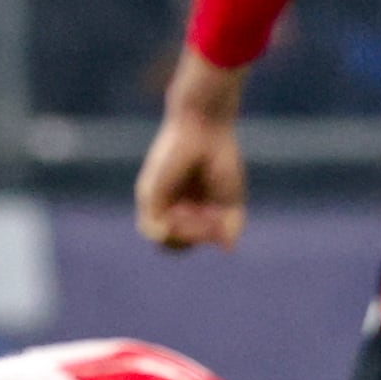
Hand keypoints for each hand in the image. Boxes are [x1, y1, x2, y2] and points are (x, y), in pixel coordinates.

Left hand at [135, 51, 249, 249]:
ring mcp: (156, 202)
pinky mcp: (148, 194)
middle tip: (212, 217)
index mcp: (185, 210)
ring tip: (201, 213)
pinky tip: (186, 211)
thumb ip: (230, 228)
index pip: (189, 243)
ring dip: (188, 234)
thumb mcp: (232, 201)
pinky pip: (156, 230)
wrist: (206, 129)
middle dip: (197, 238)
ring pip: (164, 241)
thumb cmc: (221, 159)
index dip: (205, 239)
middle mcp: (166, 207)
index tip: (221, 220)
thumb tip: (227, 249)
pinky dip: (175, 229)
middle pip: (175, 246)